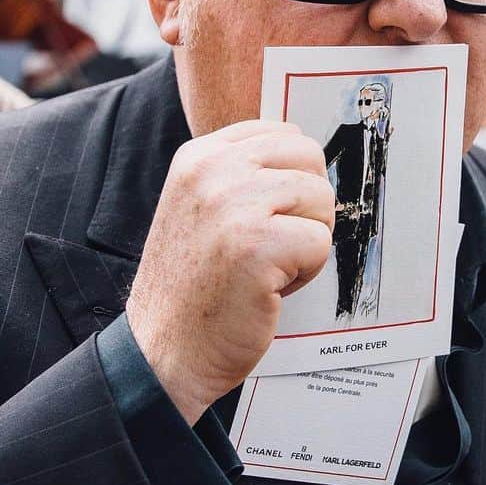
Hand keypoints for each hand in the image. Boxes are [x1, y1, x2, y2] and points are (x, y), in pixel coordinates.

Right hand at [126, 120, 334, 423]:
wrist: (164, 350)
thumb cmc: (193, 288)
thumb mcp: (202, 208)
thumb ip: (242, 176)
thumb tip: (306, 157)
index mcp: (199, 157)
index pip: (284, 134)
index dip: (292, 180)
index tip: (264, 218)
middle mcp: (213, 172)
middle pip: (310, 159)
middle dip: (306, 207)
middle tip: (270, 247)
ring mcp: (233, 206)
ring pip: (321, 200)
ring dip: (305, 242)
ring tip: (265, 268)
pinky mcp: (257, 246)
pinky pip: (319, 243)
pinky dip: (304, 274)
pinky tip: (266, 289)